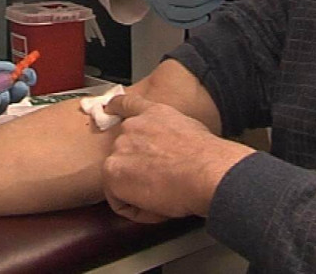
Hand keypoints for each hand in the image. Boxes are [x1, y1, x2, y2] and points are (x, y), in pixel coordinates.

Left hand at [101, 93, 252, 221]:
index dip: (115, 108)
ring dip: (138, 192)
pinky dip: (137, 210)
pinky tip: (157, 206)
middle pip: (123, 153)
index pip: (125, 105)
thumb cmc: (207, 157)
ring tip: (164, 195)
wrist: (206, 171)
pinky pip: (119, 200)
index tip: (108, 110)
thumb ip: (168, 132)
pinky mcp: (113, 173)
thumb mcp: (189, 129)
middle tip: (163, 183)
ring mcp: (119, 149)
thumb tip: (169, 149)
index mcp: (151, 113)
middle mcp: (130, 127)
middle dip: (139, 170)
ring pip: (121, 179)